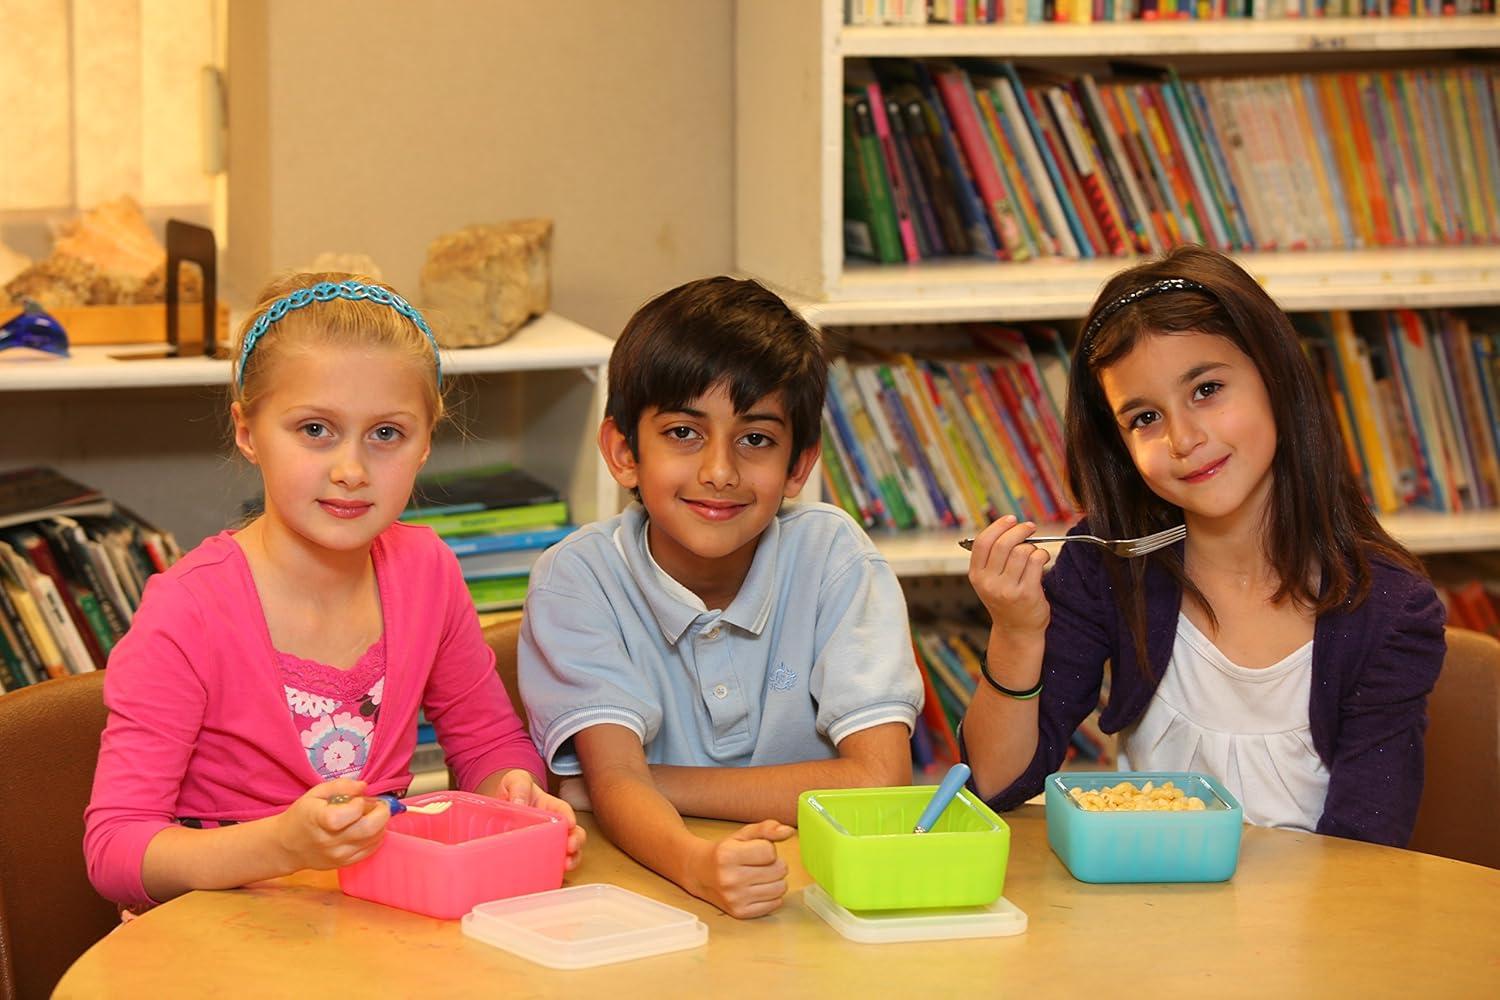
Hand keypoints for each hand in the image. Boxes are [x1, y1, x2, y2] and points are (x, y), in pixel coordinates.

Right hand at [274, 777, 389, 871]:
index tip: (358, 799)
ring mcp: (339, 855)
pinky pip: (370, 850)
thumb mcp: (315, 794)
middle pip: (369, 829)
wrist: (287, 846)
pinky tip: (368, 828)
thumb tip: (363, 786)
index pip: (349, 814)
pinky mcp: (345, 863)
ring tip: (371, 815)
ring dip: (381, 824)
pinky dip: (376, 837)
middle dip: (382, 813)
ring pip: (374, 840)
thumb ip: (341, 786)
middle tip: (379, 804)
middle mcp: (331, 841)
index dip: (360, 804)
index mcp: (319, 820)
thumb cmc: (301, 816)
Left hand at [493, 769, 586, 870]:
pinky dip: (555, 871)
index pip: (564, 810)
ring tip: (566, 865)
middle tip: (570, 847)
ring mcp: (549, 842)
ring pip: (568, 852)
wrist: (498, 808)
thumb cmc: (512, 791)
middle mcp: (555, 826)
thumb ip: (519, 786)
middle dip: (576, 841)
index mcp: (551, 806)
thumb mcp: (515, 780)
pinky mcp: (539, 856)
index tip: (570, 824)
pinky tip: (551, 875)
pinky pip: (551, 865)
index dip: (569, 816)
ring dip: (572, 859)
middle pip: (574, 833)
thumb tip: (519, 803)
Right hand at [687, 819, 793, 918]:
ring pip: (780, 888)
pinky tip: (758, 888)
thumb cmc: (724, 852)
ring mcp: (735, 899)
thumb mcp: (743, 834)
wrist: (700, 873)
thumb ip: (767, 828)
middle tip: (759, 864)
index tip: (756, 850)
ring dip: (775, 880)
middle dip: (774, 864)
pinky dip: (771, 895)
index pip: (770, 851)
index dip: (767, 848)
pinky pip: (775, 904)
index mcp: (728, 855)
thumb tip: (788, 831)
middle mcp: (730, 879)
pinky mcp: (740, 913)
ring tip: (759, 875)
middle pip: (779, 870)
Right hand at [967, 515, 1051, 638]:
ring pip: (1022, 551)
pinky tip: (1042, 559)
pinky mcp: (1027, 594)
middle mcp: (989, 582)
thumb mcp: (989, 580)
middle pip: (1004, 544)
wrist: (1017, 630)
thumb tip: (1009, 527)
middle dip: (1020, 530)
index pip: (983, 542)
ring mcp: (1007, 589)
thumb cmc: (1006, 600)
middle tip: (1029, 527)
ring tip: (1035, 552)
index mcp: (976, 575)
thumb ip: (993, 557)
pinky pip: (1036, 561)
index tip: (1011, 519)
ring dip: (1033, 546)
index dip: (998, 526)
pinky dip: (1042, 555)